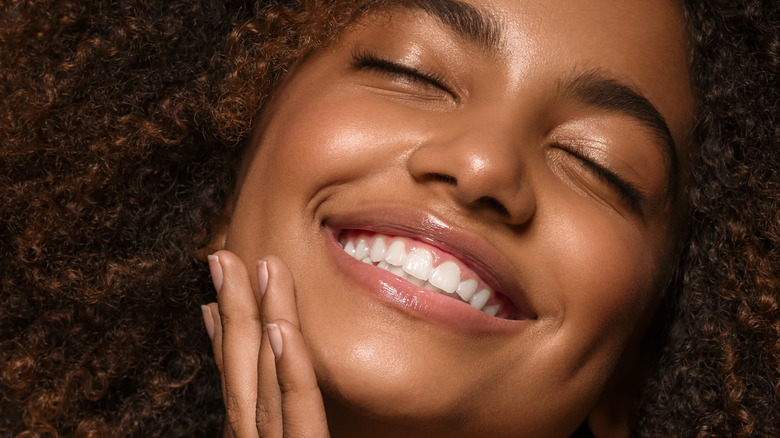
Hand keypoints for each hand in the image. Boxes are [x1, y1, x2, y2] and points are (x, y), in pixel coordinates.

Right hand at [202, 251, 329, 437]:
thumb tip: (273, 351)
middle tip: (224, 257)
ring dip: (260, 319)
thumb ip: (282, 414)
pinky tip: (280, 329)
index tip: (217, 287)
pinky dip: (288, 367)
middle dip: (234, 310)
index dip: (223, 330)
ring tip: (261, 269)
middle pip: (241, 370)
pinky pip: (299, 408)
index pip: (234, 379)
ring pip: (265, 378)